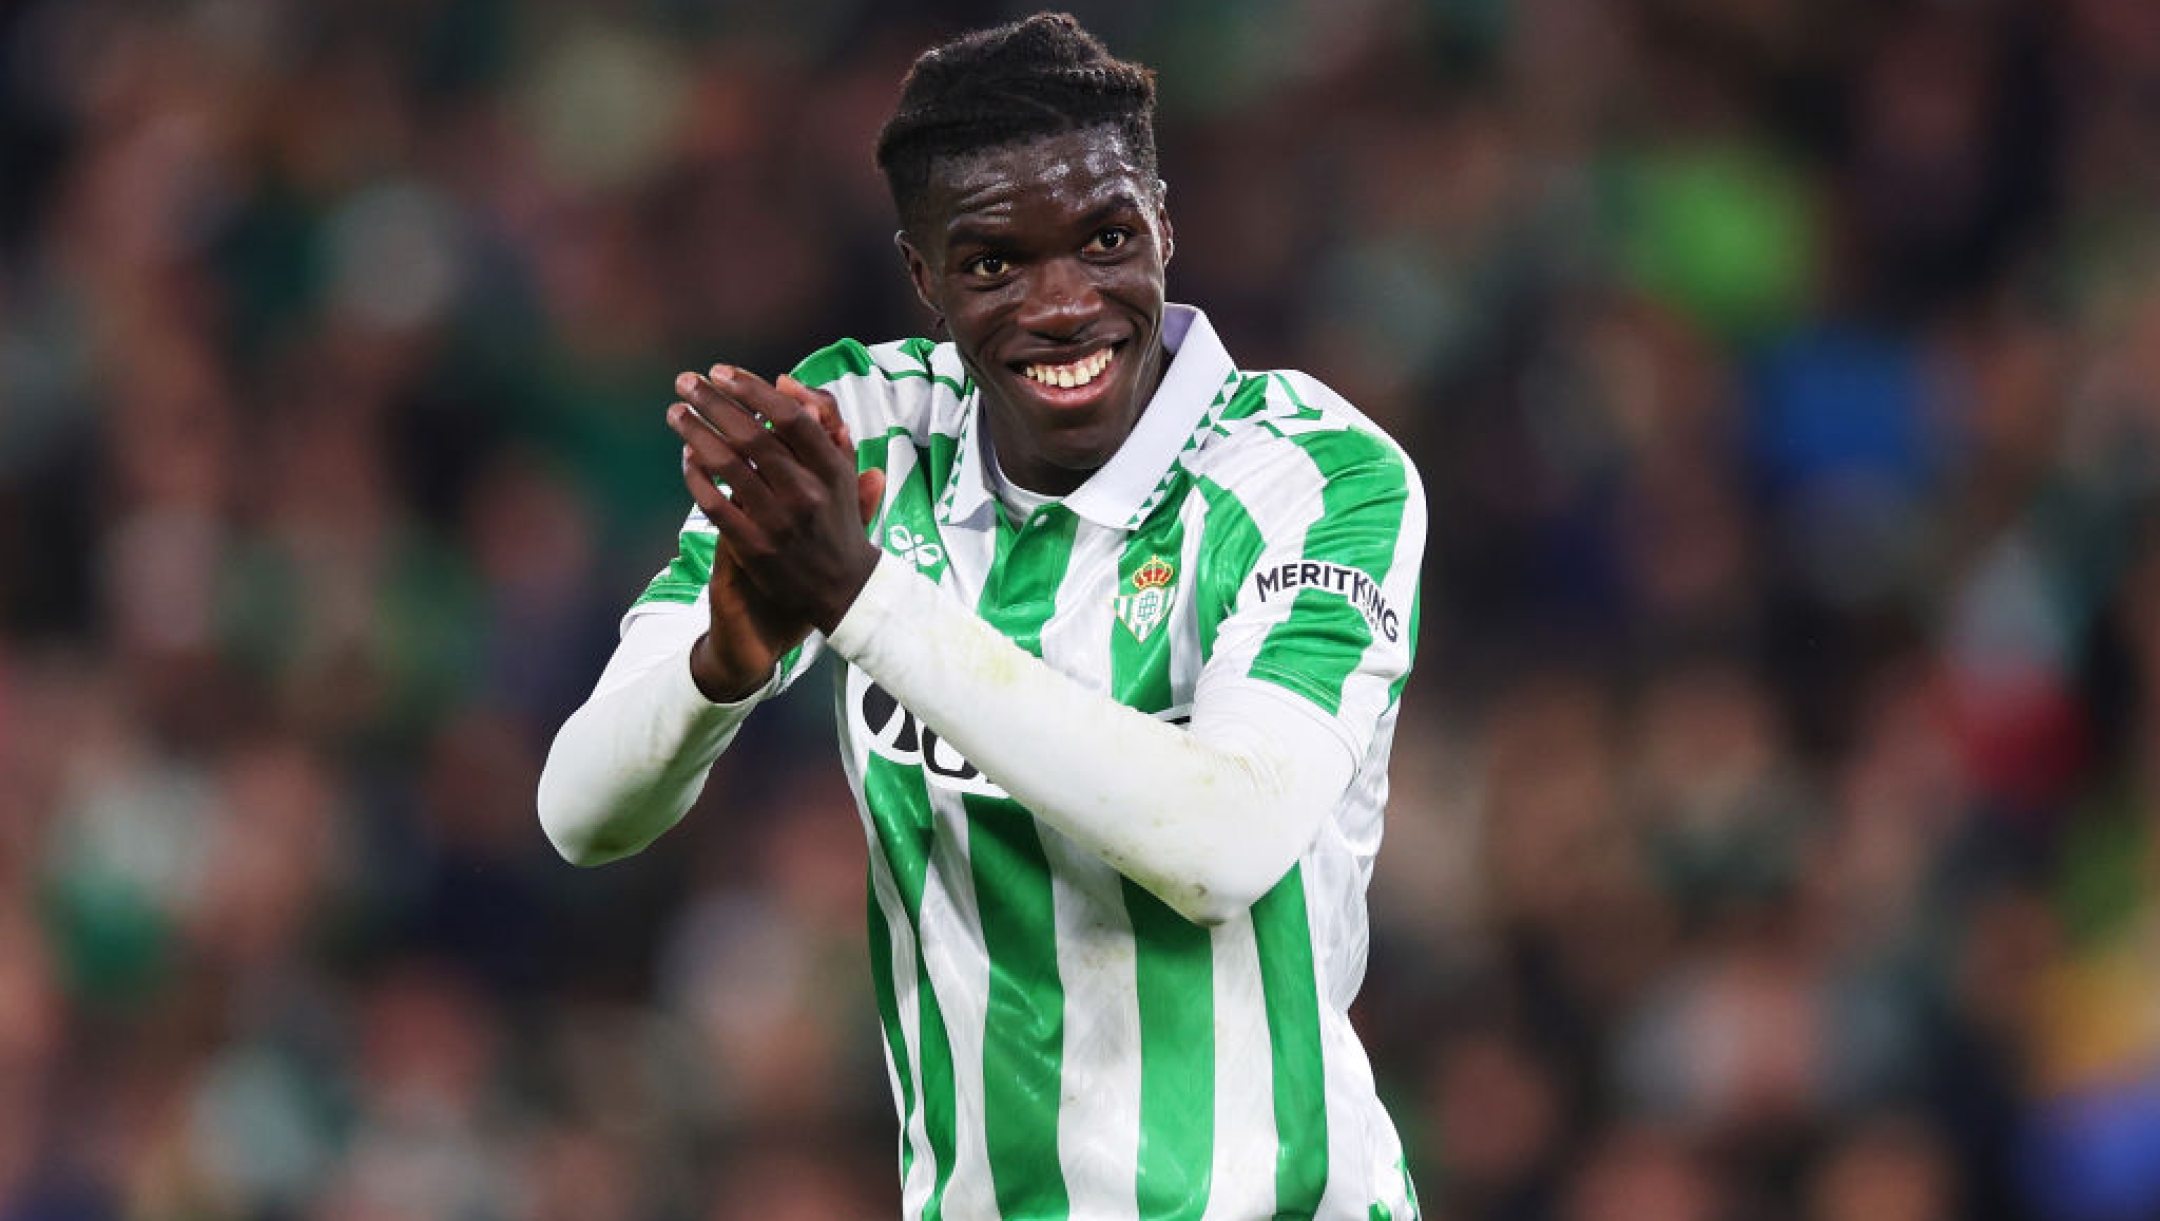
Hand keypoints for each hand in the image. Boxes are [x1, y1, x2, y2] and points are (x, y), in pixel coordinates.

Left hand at [669, 367, 884, 661]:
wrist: (843, 590)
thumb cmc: (838, 521)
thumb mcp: (845, 472)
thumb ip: (823, 424)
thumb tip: (785, 381)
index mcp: (832, 469)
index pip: (790, 416)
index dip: (751, 389)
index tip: (721, 371)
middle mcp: (806, 492)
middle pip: (752, 435)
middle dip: (712, 402)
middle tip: (685, 381)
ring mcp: (779, 521)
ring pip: (728, 466)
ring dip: (695, 433)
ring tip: (676, 412)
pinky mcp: (755, 547)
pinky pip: (715, 504)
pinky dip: (696, 477)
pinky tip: (685, 457)